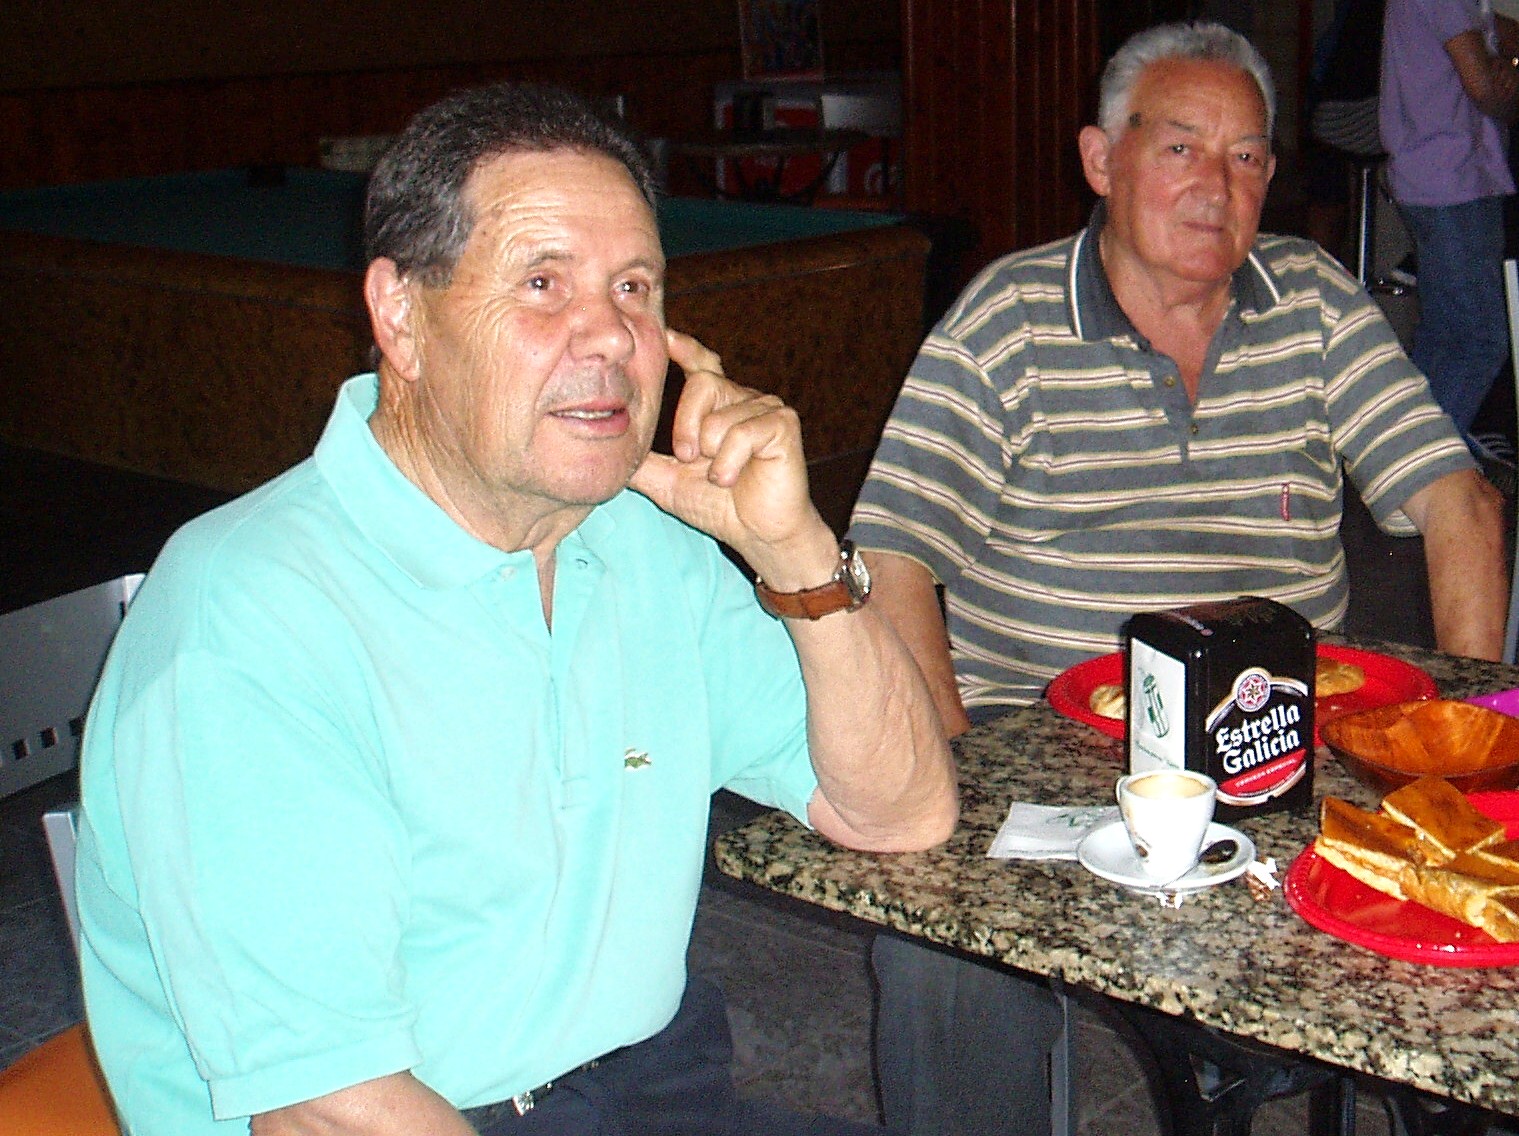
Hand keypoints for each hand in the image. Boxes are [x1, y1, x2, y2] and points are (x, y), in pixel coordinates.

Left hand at [631, 330, 833, 583]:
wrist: (758, 535)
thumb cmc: (719, 506)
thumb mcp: (668, 481)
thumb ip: (642, 460)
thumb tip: (606, 449)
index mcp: (717, 405)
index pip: (700, 364)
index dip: (685, 347)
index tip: (665, 335)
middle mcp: (742, 398)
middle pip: (702, 383)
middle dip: (687, 426)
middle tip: (689, 458)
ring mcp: (765, 408)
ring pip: (719, 416)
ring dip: (712, 457)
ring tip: (721, 477)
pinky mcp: (783, 424)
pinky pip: (742, 433)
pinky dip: (729, 464)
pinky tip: (733, 479)